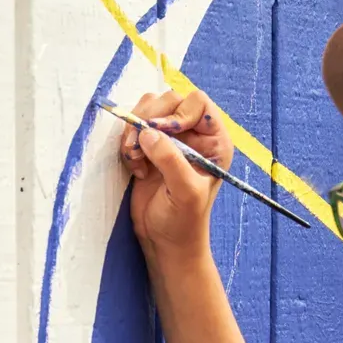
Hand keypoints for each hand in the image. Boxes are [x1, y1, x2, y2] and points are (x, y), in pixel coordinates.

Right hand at [118, 89, 233, 271]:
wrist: (164, 242)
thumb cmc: (184, 221)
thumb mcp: (185, 191)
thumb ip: (170, 159)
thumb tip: (147, 132)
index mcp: (213, 141)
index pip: (197, 102)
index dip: (177, 112)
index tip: (161, 132)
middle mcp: (193, 135)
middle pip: (168, 100)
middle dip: (149, 120)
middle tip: (138, 147)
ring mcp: (169, 139)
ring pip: (147, 110)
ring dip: (134, 131)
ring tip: (135, 160)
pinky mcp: (148, 148)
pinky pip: (133, 128)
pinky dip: (128, 144)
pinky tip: (136, 168)